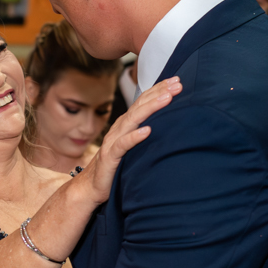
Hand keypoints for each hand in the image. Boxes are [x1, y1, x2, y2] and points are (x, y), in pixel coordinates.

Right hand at [77, 77, 179, 205]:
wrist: (91, 187)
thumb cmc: (115, 167)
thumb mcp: (133, 147)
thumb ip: (144, 134)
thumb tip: (168, 126)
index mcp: (125, 125)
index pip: (143, 102)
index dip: (158, 89)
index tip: (176, 81)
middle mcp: (119, 129)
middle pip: (139, 106)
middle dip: (159, 93)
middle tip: (177, 84)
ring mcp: (113, 142)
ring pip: (132, 120)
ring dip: (150, 108)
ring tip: (167, 99)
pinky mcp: (110, 157)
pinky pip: (122, 145)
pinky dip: (134, 137)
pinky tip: (147, 131)